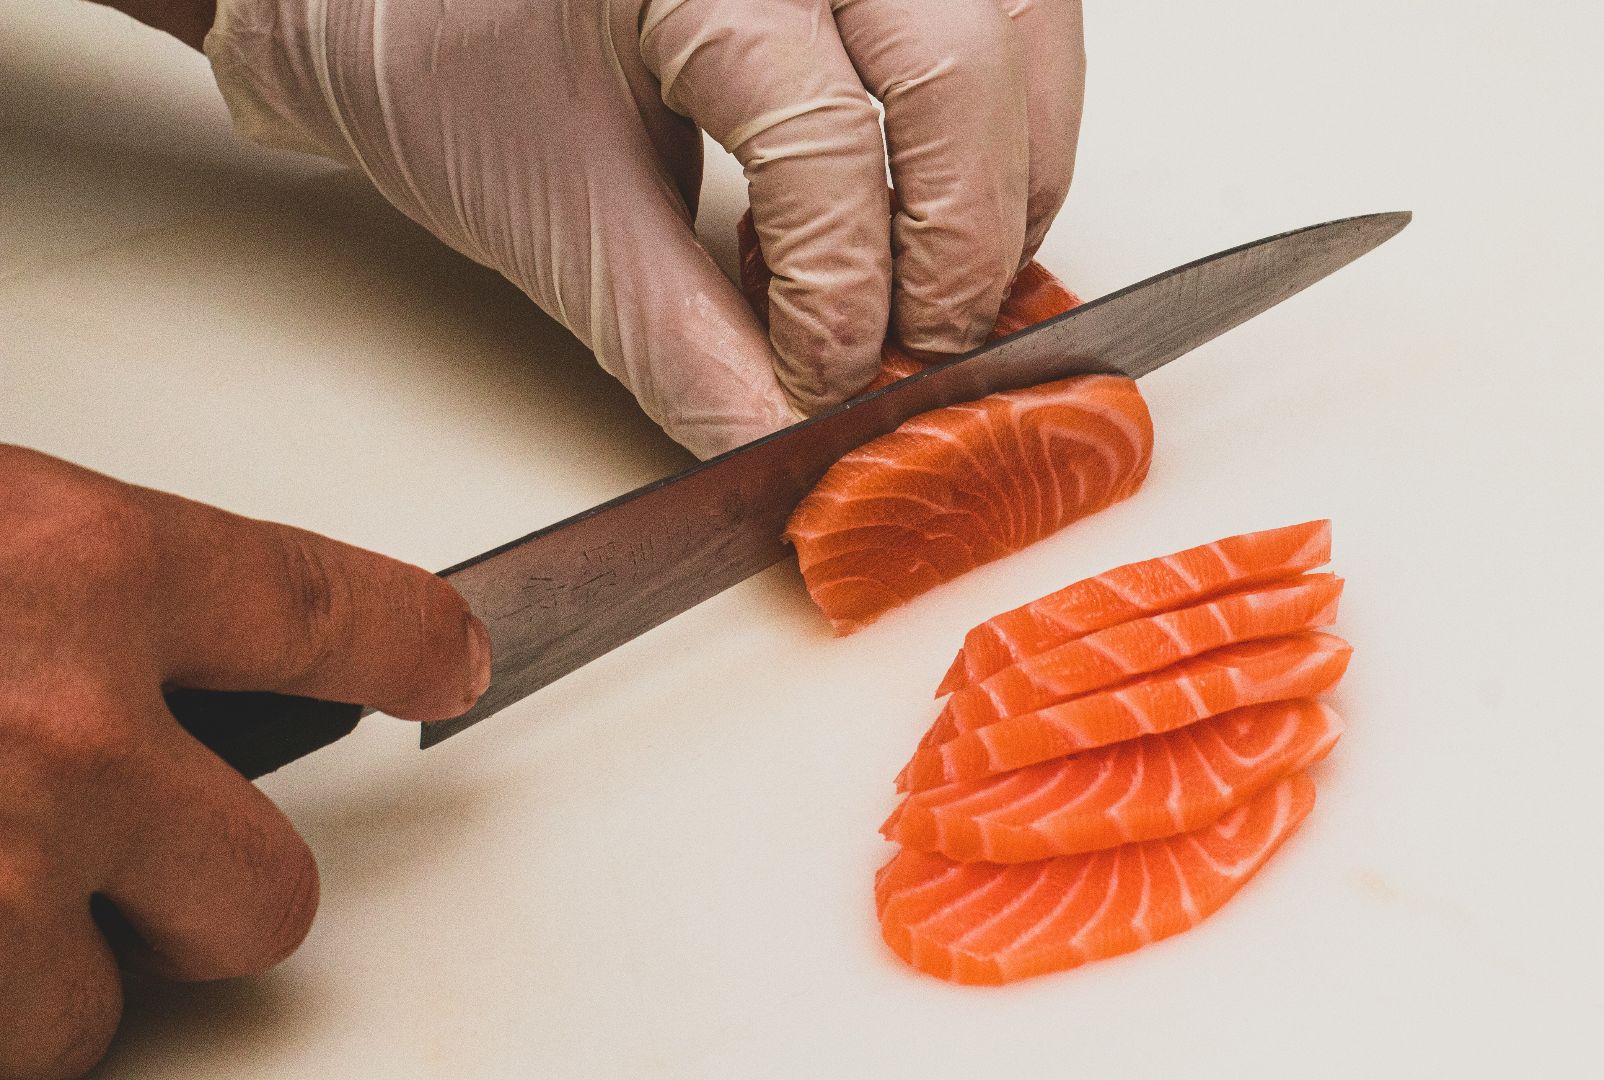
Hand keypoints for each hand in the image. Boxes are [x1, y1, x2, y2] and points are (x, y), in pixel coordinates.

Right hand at [0, 446, 487, 1078]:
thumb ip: (53, 584)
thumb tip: (100, 618)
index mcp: (82, 567)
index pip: (329, 612)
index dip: (406, 646)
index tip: (453, 660)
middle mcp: (69, 729)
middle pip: (269, 887)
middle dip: (205, 897)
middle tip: (106, 865)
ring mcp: (0, 873)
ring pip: (106, 1002)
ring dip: (41, 973)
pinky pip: (5, 1054)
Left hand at [198, 0, 1084, 457]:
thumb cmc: (441, 61)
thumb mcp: (556, 221)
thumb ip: (685, 349)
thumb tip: (790, 449)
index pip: (824, 137)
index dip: (845, 290)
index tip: (825, 385)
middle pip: (960, 69)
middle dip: (961, 241)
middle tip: (922, 348)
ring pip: (1021, 32)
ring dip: (1011, 180)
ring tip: (943, 282)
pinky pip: (1015, 18)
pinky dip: (1011, 124)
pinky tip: (953, 200)